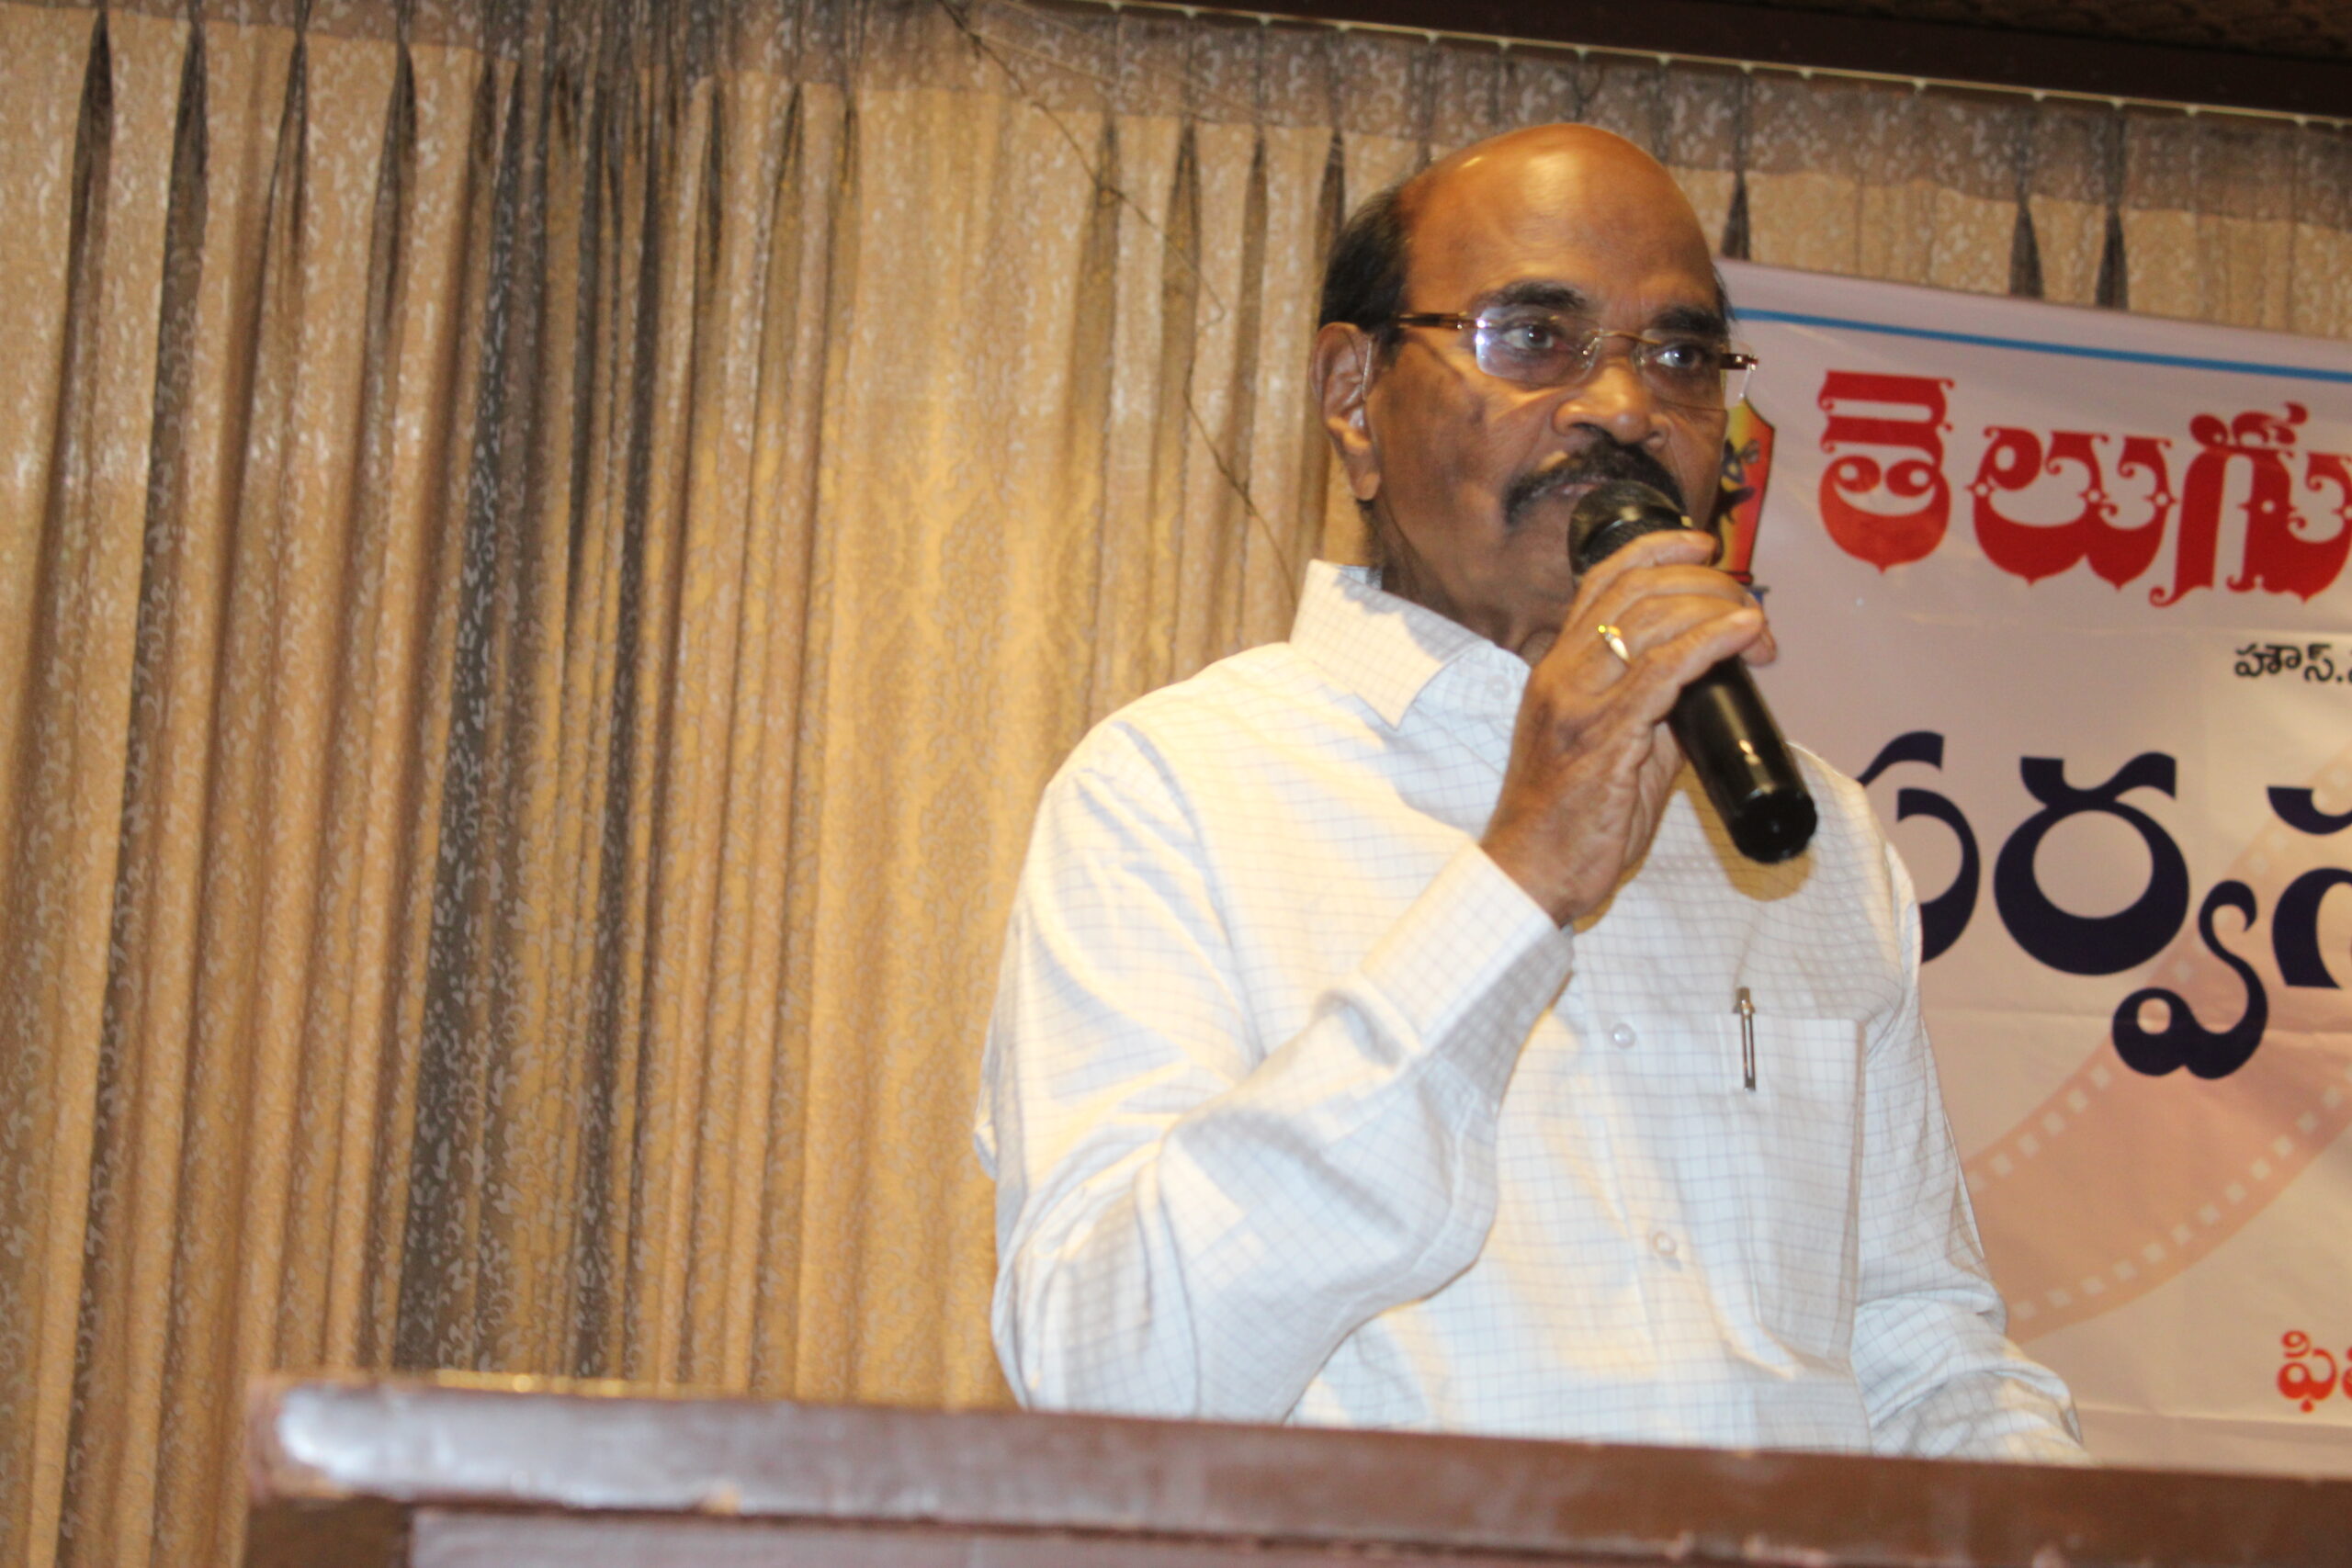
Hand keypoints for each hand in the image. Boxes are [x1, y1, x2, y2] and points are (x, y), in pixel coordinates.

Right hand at [1480, 528, 1774, 925]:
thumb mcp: (1612, 748)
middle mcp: (1562, 673)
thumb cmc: (1571, 820)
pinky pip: (1663, 671)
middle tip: (1748, 606)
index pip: (1602, 580)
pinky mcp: (1604, 736)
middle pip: (1637, 590)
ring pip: (1652, 620)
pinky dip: (1711, 643)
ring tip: (1757, 627)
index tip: (1702, 544)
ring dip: (1717, 610)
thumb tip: (1703, 686)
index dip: (1656, 549)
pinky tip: (1744, 635)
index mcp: (1557, 668)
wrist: (1531, 872)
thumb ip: (1650, 709)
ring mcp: (1579, 702)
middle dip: (1703, 582)